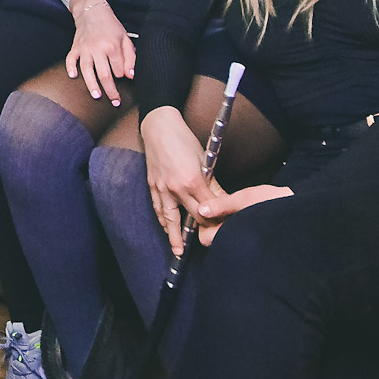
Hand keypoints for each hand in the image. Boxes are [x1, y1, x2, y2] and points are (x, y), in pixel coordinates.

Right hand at [66, 0, 134, 105]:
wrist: (93, 11)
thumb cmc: (111, 26)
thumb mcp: (125, 39)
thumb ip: (130, 58)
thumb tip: (131, 75)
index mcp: (112, 46)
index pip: (118, 70)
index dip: (122, 76)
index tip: (122, 76)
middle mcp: (98, 48)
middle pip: (104, 75)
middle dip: (110, 90)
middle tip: (115, 101)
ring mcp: (85, 49)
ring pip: (87, 71)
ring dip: (92, 85)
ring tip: (96, 96)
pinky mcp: (75, 47)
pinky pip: (70, 59)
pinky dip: (70, 68)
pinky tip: (72, 76)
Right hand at [140, 107, 215, 256]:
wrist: (159, 127)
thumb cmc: (184, 140)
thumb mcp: (204, 160)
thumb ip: (213, 184)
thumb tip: (226, 201)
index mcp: (193, 181)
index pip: (209, 208)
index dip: (218, 219)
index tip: (225, 226)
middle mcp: (176, 188)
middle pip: (192, 217)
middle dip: (201, 229)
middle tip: (210, 241)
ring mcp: (162, 189)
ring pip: (170, 219)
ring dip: (175, 236)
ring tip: (179, 252)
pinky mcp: (153, 186)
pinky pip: (158, 209)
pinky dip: (163, 221)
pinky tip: (166, 229)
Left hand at [193, 183, 293, 246]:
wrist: (304, 214)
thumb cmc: (277, 203)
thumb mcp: (247, 198)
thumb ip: (222, 204)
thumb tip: (202, 210)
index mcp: (234, 234)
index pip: (205, 238)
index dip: (206, 224)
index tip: (214, 212)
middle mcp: (240, 247)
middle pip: (216, 243)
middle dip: (216, 229)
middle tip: (226, 213)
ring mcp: (250, 251)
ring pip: (228, 243)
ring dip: (228, 231)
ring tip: (238, 216)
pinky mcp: (260, 250)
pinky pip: (242, 245)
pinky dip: (240, 235)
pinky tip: (248, 221)